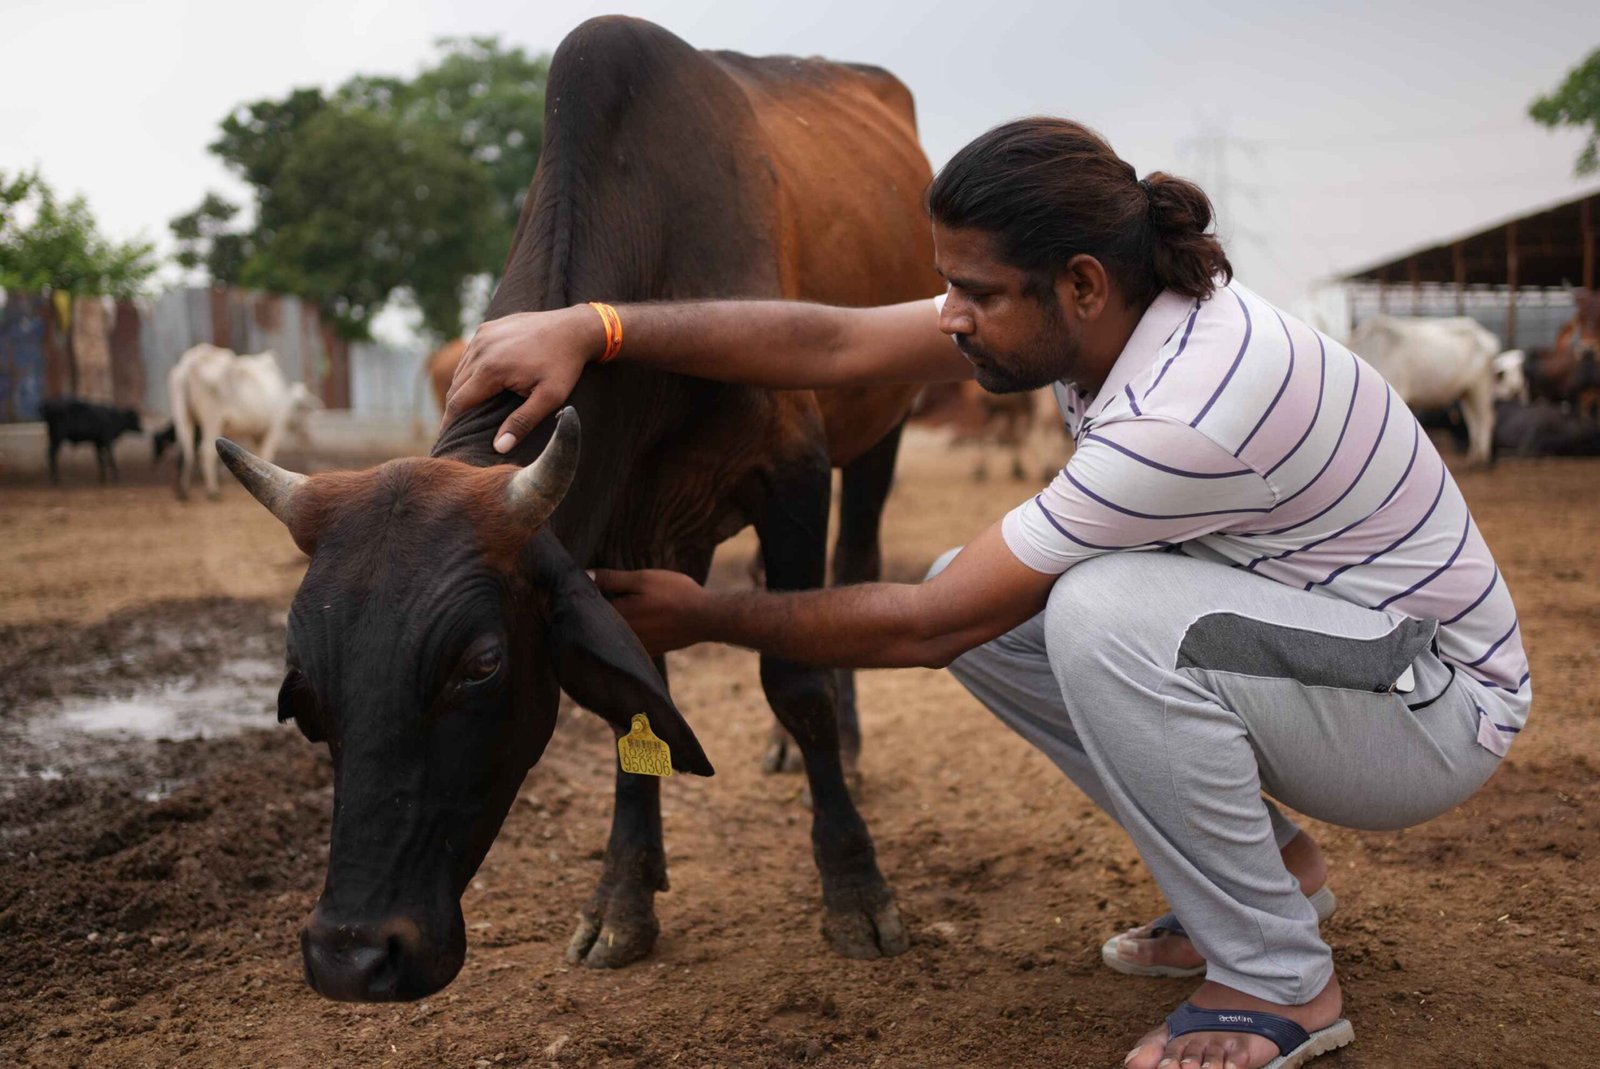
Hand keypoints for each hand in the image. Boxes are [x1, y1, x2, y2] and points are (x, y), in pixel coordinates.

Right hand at [443, 306, 603, 452]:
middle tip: (455, 430)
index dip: (450, 424)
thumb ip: (522, 422)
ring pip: (461, 370)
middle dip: (455, 409)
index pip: (459, 403)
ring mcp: (483, 335)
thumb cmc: (565, 366)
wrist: (575, 329)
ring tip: (466, 411)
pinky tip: (479, 385)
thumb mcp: (550, 398)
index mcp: (491, 368)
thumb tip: (499, 448)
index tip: (446, 440)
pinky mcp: (488, 328)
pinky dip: (470, 371)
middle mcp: (481, 349)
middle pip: (456, 387)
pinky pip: (471, 354)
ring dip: (462, 390)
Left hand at [591, 568, 711, 655]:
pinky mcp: (649, 650)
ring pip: (613, 635)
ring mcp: (636, 646)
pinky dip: (625, 634)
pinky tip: (633, 623)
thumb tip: (583, 575)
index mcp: (618, 616)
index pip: (588, 609)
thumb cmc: (675, 594)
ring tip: (613, 609)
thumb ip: (611, 579)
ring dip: (609, 625)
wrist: (706, 618)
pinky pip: (629, 643)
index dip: (583, 597)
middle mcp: (623, 636)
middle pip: (598, 624)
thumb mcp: (642, 579)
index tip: (578, 589)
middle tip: (592, 598)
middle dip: (593, 612)